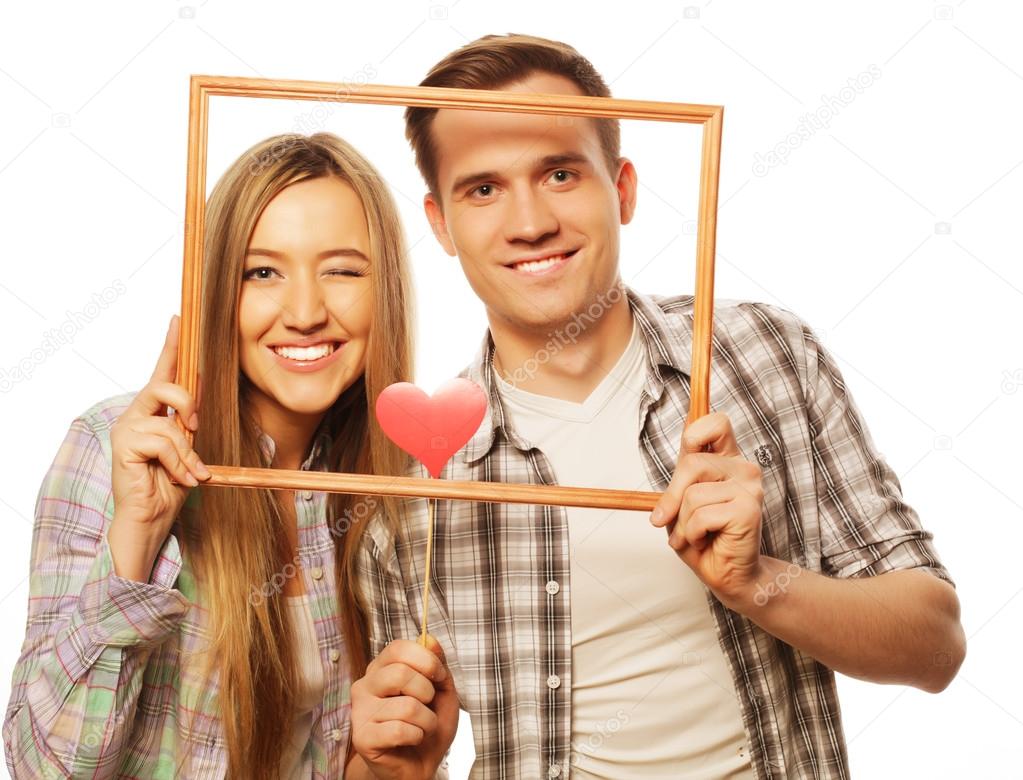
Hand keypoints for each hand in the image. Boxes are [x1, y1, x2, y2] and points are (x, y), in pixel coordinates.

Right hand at [107, 315, 208, 580]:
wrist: (150, 519)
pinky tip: (181, 479)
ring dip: (188, 452)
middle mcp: (137, 414)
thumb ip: (192, 430)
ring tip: (192, 474)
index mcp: (154, 412)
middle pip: (164, 385)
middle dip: (188, 402)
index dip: (171, 344)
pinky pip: (163, 442)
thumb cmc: (170, 487)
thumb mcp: (190, 452)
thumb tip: (201, 416)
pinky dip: (180, 462)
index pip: (163, 371)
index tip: (178, 317)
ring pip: (170, 423)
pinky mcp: (124, 446)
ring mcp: (127, 429)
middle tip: (197, 427)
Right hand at [350, 636, 458, 779]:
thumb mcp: (442, 691)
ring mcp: (360, 711)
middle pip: (400, 673)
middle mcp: (365, 685)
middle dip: (427, 692)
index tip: (439, 675)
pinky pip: (399, 730)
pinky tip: (411, 740)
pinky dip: (417, 736)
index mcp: (382, 668)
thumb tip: (430, 639)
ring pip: (407, 706)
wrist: (417, 765)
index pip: (398, 648)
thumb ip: (437, 664)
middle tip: (428, 706)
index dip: (426, 659)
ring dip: (427, 721)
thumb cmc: (427, 725)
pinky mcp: (362, 737)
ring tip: (422, 728)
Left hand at [650, 411, 764, 607]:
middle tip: (665, 519)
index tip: (687, 445)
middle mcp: (743, 469)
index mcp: (727, 460)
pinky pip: (701, 516)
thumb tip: (664, 480)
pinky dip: (693, 534)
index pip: (717, 424)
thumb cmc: (705, 538)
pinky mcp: (748, 508)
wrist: (728, 574)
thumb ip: (677, 483)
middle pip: (691, 464)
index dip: (696, 431)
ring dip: (683, 523)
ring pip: (693, 495)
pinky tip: (706, 541)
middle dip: (671, 497)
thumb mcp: (682, 505)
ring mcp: (749, 487)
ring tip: (695, 535)